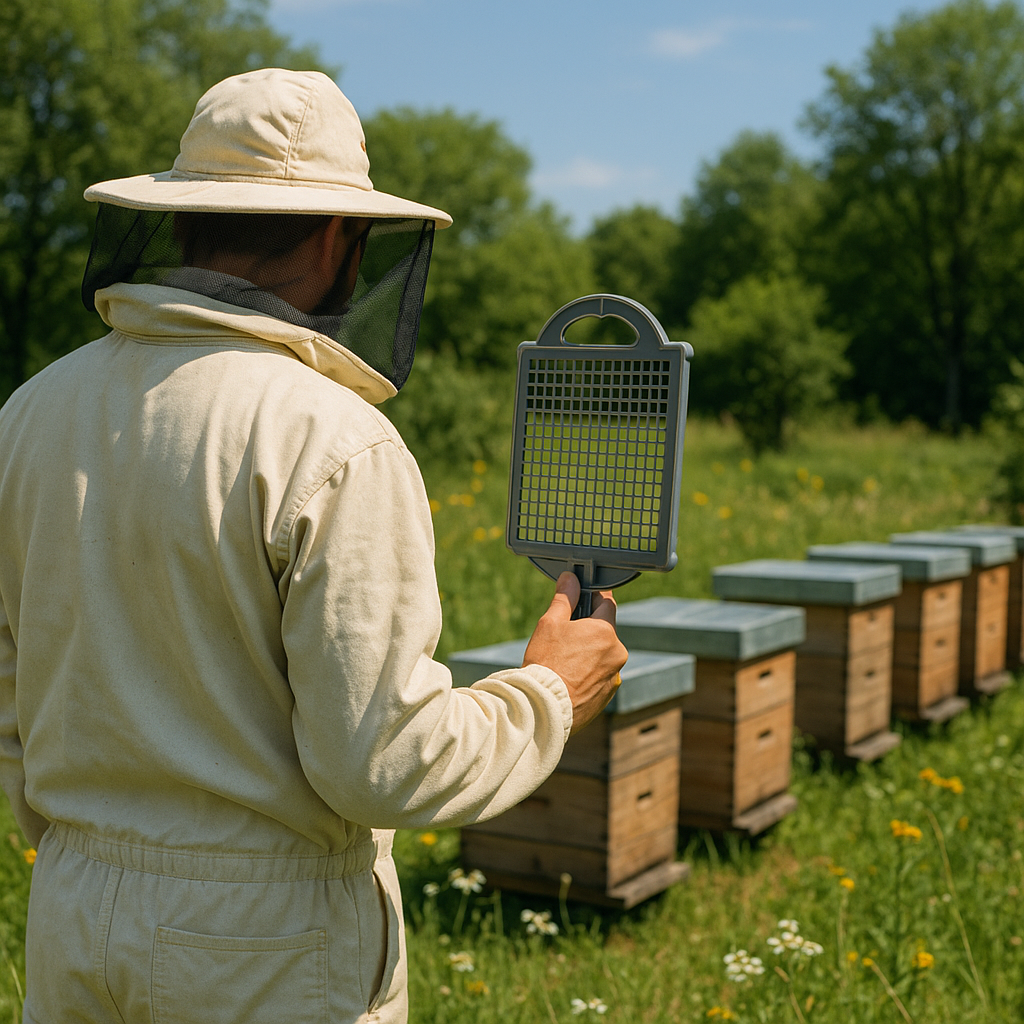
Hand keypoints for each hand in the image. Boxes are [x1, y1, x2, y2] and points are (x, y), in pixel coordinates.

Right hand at [522, 572, 627, 734]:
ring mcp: (614, 677)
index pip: (606, 603)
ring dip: (588, 654)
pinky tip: (568, 678)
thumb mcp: (550, 623)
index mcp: (606, 631)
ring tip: (563, 662)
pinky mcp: (608, 696)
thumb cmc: (546, 663)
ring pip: (602, 655)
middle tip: (563, 636)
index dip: (593, 597)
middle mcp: (617, 653)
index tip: (582, 595)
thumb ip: (565, 598)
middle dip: (587, 630)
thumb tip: (571, 578)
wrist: (543, 708)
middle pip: (604, 632)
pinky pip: (600, 677)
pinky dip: (588, 674)